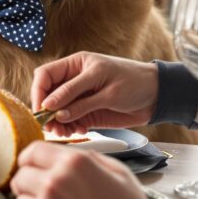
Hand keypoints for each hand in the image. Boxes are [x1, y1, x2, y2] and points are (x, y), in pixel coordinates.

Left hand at [11, 141, 149, 198]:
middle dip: (29, 180)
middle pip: (20, 176)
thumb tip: (67, 154)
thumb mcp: (117, 172)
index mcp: (72, 164)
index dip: (30, 157)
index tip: (30, 163)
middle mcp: (54, 184)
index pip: (32, 152)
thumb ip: (87, 157)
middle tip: (40, 187)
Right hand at [32, 52, 158, 135]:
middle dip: (47, 111)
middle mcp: (73, 81)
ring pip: (57, 110)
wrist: (158, 98)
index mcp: (75, 65)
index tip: (42, 110)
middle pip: (47, 95)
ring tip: (65, 132)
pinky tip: (79, 131)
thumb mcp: (106, 88)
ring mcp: (80, 98)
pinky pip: (70, 120)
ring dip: (57, 122)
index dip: (39, 92)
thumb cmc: (134, 83)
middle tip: (51, 127)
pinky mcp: (87, 112)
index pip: (45, 75)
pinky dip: (70, 127)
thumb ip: (78, 99)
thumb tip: (51, 109)